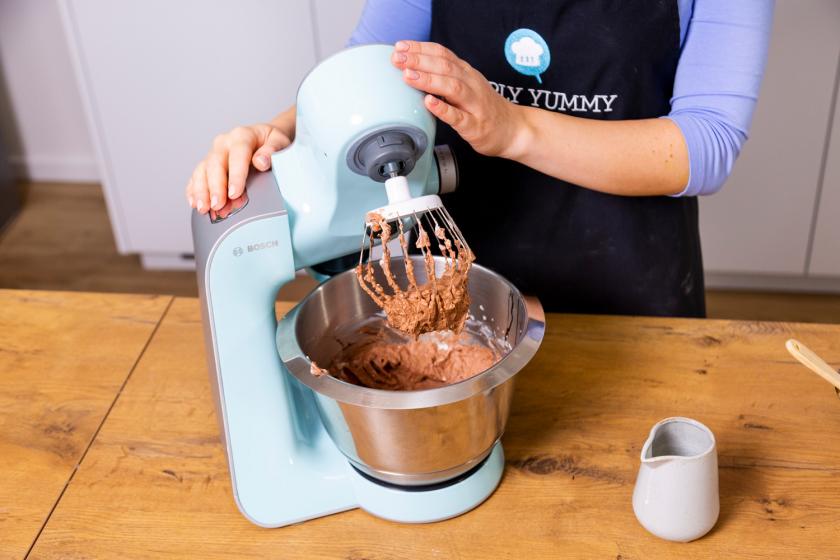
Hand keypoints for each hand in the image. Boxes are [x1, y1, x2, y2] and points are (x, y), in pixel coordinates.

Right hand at [186, 123, 290, 213]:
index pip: (237, 155)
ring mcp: (214, 153)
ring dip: (201, 191)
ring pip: (202, 170)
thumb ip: (273, 150)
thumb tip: (261, 162)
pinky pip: (196, 176)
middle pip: (215, 164)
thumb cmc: (271, 142)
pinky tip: (194, 203)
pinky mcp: (207, 164)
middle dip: (215, 187)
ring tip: (203, 208)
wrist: (263, 138)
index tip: (235, 193)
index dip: (235, 175)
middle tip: (218, 205)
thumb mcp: (279, 141)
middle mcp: (224, 143)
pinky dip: (194, 190)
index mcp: (242, 136)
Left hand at [391, 40, 525, 158]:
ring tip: (408, 76)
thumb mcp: (466, 85)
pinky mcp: (475, 126)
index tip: (400, 47)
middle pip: (445, 67)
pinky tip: (429, 103)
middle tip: (398, 59)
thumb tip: (413, 67)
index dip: (421, 48)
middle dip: (419, 61)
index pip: (443, 54)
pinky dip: (443, 109)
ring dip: (429, 80)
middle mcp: (471, 84)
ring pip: (452, 87)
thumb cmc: (484, 108)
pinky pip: (458, 116)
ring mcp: (474, 105)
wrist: (514, 129)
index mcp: (466, 73)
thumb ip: (444, 76)